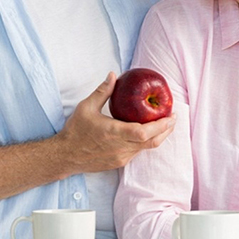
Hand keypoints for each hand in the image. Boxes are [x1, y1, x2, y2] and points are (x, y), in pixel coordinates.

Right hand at [55, 73, 174, 173]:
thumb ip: (102, 91)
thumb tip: (113, 75)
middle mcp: (121, 148)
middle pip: (152, 142)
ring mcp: (121, 158)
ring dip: (157, 136)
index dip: (161, 125)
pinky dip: (145, 142)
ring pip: (146, 148)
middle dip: (166, 130)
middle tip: (173, 118)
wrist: (65, 156)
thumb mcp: (86, 107)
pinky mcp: (119, 163)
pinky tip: (146, 133)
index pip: (144, 132)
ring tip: (164, 124)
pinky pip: (137, 152)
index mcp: (114, 133)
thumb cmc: (75, 130)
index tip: (171, 116)